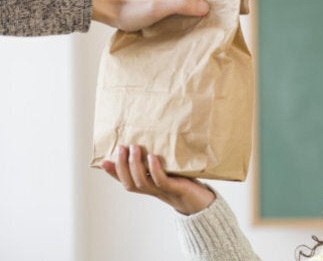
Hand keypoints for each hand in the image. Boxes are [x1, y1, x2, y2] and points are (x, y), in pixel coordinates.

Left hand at [91, 0, 209, 31]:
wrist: (109, 6)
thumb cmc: (130, 9)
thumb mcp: (157, 8)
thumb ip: (181, 4)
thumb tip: (205, 7)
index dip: (216, 10)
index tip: (218, 27)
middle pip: (204, 1)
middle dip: (207, 16)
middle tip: (207, 34)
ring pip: (195, 6)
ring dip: (197, 19)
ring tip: (197, 34)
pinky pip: (186, 8)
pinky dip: (188, 19)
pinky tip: (185, 30)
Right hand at [100, 145, 215, 214]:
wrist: (201, 200)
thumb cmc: (185, 182)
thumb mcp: (168, 170)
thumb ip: (157, 162)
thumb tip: (148, 141)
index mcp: (147, 186)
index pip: (125, 181)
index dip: (113, 173)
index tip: (103, 161)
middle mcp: (152, 190)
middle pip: (129, 183)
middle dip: (122, 166)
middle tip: (121, 147)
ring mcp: (163, 190)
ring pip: (141, 182)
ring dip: (135, 165)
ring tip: (135, 148)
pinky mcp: (175, 188)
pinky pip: (161, 181)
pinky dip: (154, 170)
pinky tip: (152, 158)